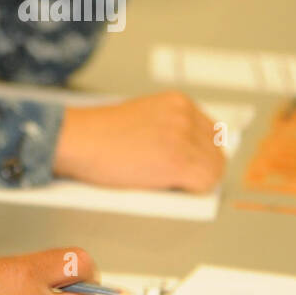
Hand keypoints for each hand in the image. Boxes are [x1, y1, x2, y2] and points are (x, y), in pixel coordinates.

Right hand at [54, 91, 225, 192]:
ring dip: (196, 181)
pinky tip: (169, 188)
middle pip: (217, 151)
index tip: (190, 165)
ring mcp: (183, 136)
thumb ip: (169, 129)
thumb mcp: (143, 118)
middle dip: (201, 168)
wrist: (78, 139)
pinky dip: (192, 191)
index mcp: (178, 102)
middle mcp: (185, 114)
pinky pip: (205, 183)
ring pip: (214, 169)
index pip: (212, 134)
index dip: (200, 155)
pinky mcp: (177, 159)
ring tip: (170, 184)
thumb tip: (191, 157)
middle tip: (180, 180)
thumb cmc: (99, 135)